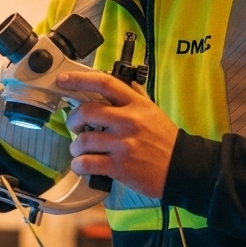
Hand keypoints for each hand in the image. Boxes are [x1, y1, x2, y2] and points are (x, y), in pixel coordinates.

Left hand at [59, 71, 177, 198]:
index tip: (63, 80)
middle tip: (74, 126)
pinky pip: (87, 163)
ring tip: (80, 151)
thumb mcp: (154, 112)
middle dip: (72, 119)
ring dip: (75, 147)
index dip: (79, 79)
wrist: (182, 168)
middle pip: (86, 111)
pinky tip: (82, 166)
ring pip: (83, 140)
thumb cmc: (166, 140)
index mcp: (136, 104)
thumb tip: (128, 84)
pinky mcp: (119, 166)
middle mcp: (128, 121)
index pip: (104, 83)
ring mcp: (123, 144)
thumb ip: (138, 97)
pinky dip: (78, 165)